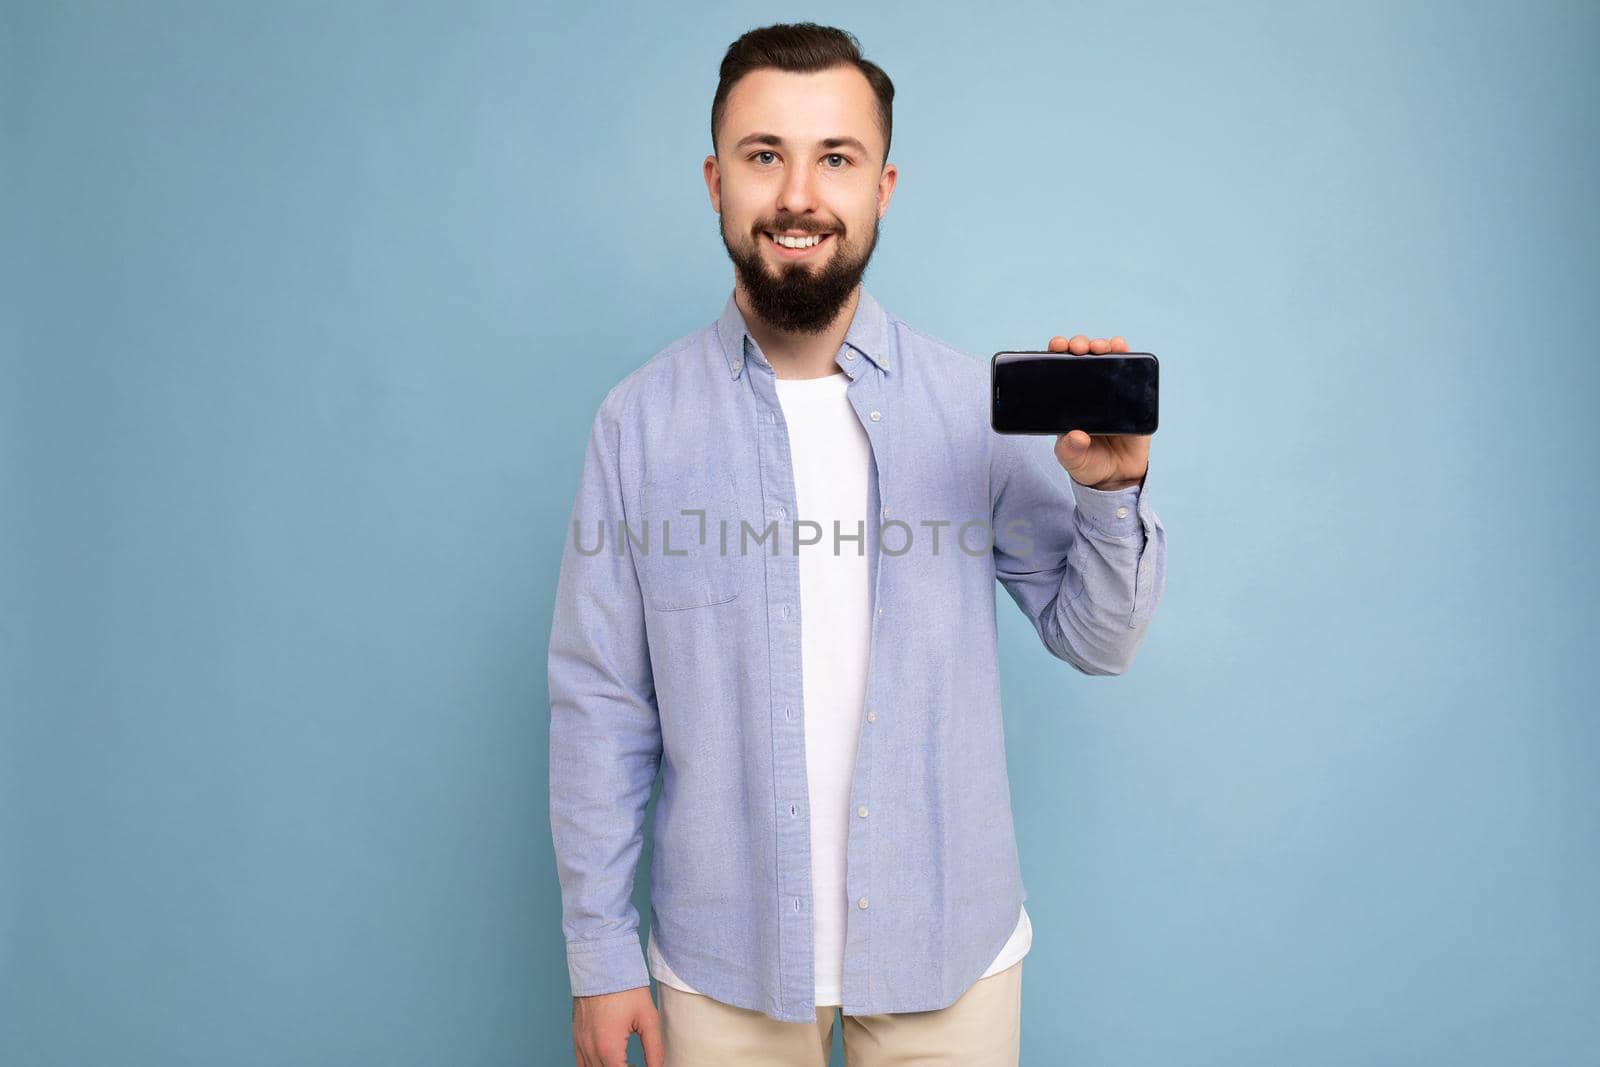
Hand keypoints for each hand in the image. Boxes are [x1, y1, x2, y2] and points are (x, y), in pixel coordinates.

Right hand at [572, 985, 662, 1066]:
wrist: (602, 964)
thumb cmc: (625, 988)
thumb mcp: (648, 1018)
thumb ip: (654, 1048)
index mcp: (608, 1047)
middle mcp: (590, 1049)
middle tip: (638, 1065)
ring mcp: (580, 1043)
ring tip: (627, 1064)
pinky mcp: (577, 1036)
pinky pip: (580, 1062)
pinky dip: (594, 1066)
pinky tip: (610, 1061)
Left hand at [1047, 334, 1151, 490]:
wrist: (1117, 477)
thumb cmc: (1089, 464)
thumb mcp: (1072, 460)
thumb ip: (1070, 451)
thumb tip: (1075, 436)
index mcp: (1068, 400)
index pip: (1060, 369)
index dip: (1057, 353)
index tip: (1056, 346)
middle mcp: (1089, 391)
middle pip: (1084, 358)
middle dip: (1080, 345)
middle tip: (1079, 348)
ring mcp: (1112, 393)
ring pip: (1108, 360)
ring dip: (1104, 346)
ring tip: (1102, 347)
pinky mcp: (1133, 399)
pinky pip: (1132, 375)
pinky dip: (1129, 359)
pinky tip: (1123, 350)